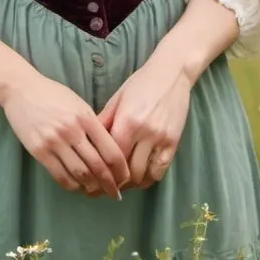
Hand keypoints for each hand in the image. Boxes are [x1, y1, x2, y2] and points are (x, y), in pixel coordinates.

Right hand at [0, 73, 129, 198]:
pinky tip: (78, 188)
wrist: (21, 90)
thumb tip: (109, 151)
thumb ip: (93, 125)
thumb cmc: (53, 95)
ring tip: (97, 192)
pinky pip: (60, 176)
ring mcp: (54, 141)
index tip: (125, 178)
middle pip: (97, 166)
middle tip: (115, 194)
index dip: (121, 169)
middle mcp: (72, 130)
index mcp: (85, 117)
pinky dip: (72, 186)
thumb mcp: (78, 104)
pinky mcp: (39, 151)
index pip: (110, 150)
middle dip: (110, 184)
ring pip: (80, 174)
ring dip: (91, 188)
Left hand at [97, 63, 191, 189]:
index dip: (103, 171)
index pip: (111, 158)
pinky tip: (141, 176)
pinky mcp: (173, 143)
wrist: (171, 74)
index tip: (96, 178)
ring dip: (132, 183)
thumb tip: (86, 141)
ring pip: (144, 175)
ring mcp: (161, 139)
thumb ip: (103, 121)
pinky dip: (149, 177)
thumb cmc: (140, 83)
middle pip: (128, 172)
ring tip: (123, 183)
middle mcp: (144, 133)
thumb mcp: (117, 99)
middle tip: (108, 186)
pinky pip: (160, 170)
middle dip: (116, 182)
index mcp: (126, 121)